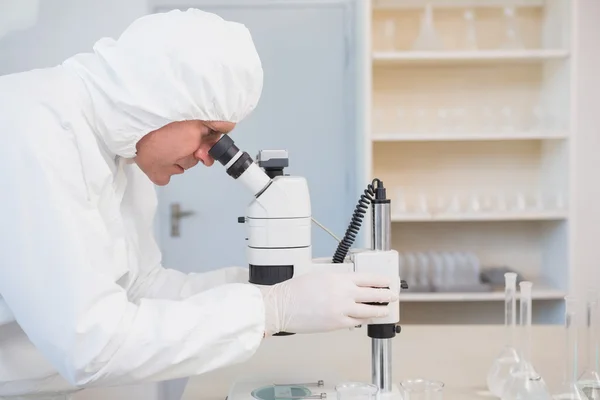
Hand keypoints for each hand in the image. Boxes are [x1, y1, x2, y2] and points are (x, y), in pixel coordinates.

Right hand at [258, 272, 397, 335]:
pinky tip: (368, 319)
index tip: (387, 281)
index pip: (367, 277)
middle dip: (386, 295)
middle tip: (392, 295)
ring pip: (368, 311)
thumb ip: (336, 281)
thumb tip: (348, 286)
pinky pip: (356, 322)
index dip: (380, 280)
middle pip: (373, 294)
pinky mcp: (337, 323)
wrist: (282, 306)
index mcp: (338, 278)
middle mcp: (343, 293)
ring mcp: (342, 309)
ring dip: (379, 310)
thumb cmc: (294, 291)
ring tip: (385, 310)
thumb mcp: (319, 277)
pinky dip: (364, 320)